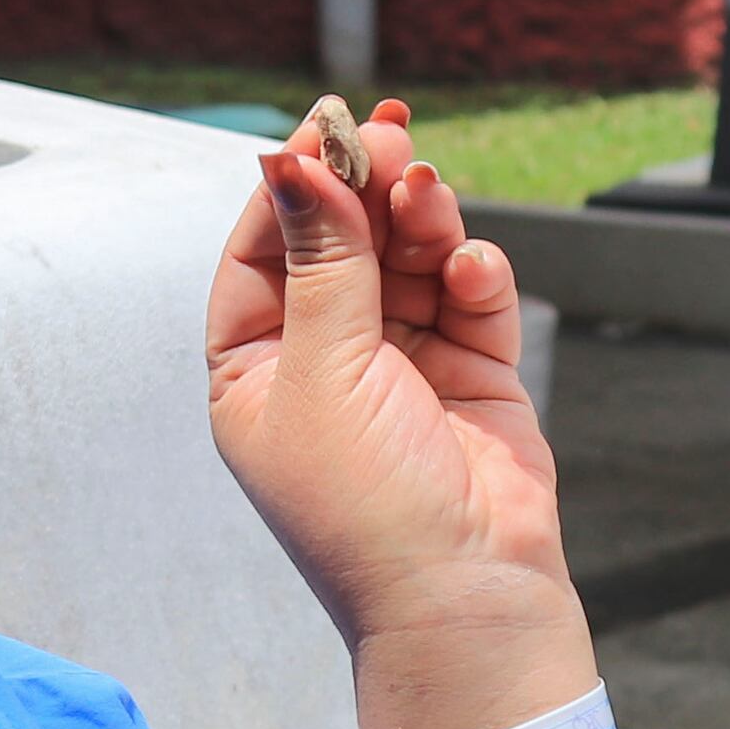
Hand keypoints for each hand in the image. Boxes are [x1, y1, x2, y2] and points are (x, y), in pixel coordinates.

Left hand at [201, 103, 562, 666]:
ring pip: (410, 261)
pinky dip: (473, 275)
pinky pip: (470, 300)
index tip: (323, 131)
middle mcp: (326, 365)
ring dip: (421, 221)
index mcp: (256, 372)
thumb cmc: (367, 507)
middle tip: (391, 135)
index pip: (263, 254)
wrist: (464, 598)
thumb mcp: (322, 370)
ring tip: (428, 189)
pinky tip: (472, 266)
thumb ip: (321, 259)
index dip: (292, 190)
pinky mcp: (473, 378)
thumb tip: (294, 160)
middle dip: (365, 190)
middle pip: (341, 245)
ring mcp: (403, 370)